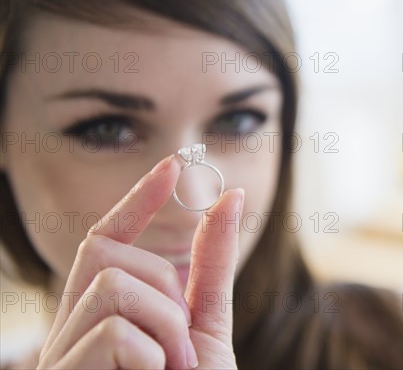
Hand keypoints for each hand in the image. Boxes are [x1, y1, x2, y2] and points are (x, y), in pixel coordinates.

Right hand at [38, 154, 243, 368]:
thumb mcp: (208, 321)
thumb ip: (212, 264)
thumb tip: (230, 195)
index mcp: (95, 316)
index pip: (103, 241)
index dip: (136, 200)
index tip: (173, 165)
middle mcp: (67, 331)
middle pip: (103, 253)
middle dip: (162, 283)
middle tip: (181, 338)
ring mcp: (60, 356)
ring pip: (112, 285)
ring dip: (166, 324)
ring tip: (174, 364)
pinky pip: (114, 333)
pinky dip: (154, 357)